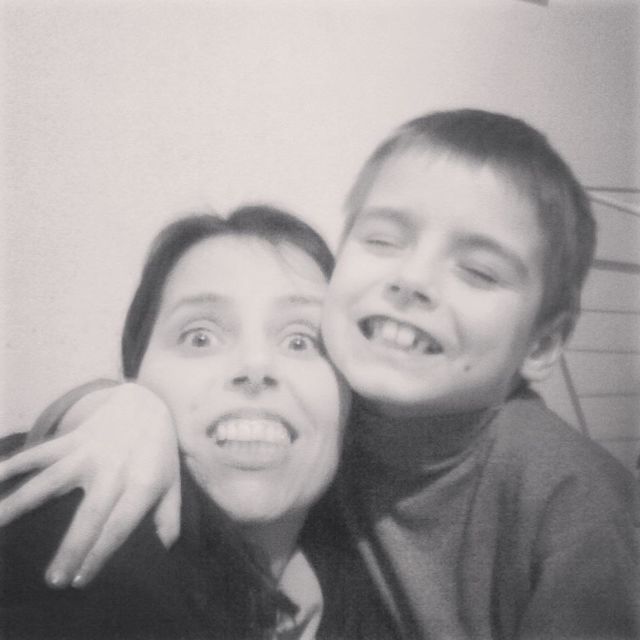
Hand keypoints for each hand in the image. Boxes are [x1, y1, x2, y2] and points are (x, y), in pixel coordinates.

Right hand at [0, 383, 180, 587]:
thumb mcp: (172, 482)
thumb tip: (165, 548)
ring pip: (51, 480)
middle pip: (90, 512)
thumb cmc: (158, 453)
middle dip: (71, 546)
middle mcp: (114, 468)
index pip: (121, 523)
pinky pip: (38, 452)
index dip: (101, 552)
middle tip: (51, 581)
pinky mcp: (71, 439)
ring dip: (20, 504)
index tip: (80, 581)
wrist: (145, 404)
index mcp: (142, 483)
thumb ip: (169, 515)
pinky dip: (12, 465)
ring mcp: (89, 452)